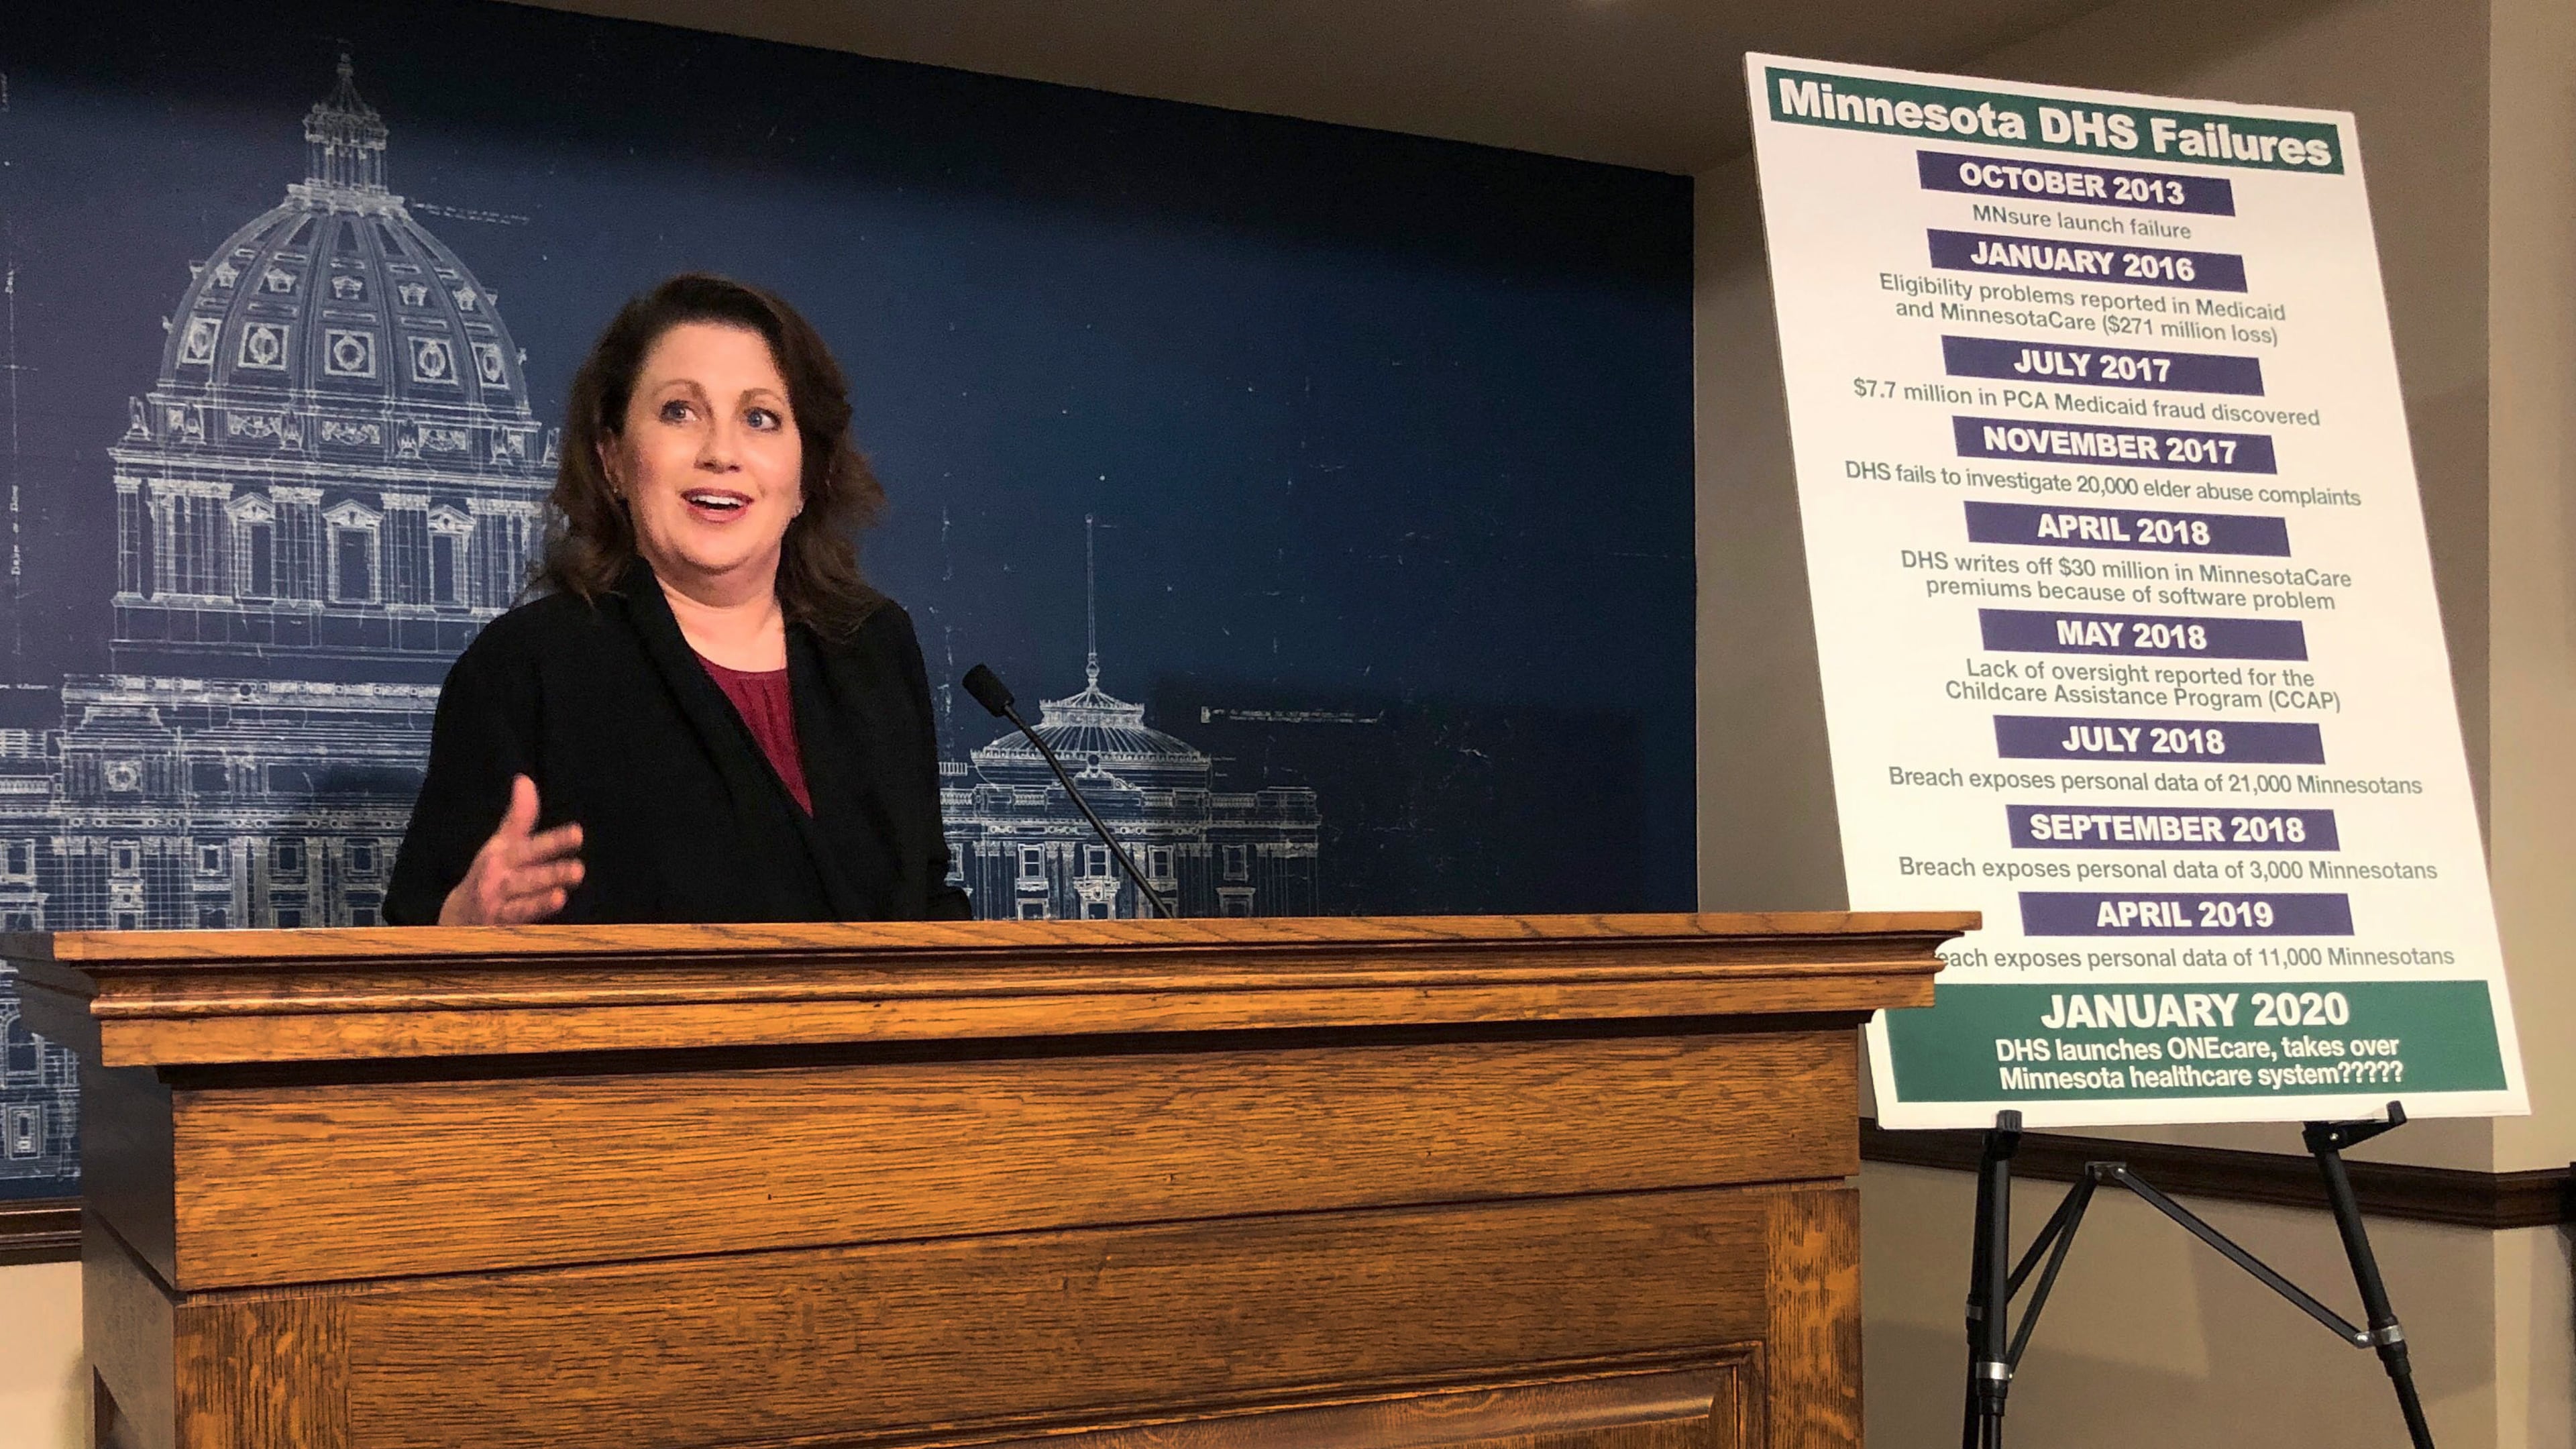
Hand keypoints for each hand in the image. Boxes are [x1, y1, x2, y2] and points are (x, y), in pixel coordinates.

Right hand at [438, 775, 585, 924]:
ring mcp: (498, 906)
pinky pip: (515, 927)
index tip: (578, 833)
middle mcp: (499, 879)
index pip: (531, 846)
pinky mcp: (497, 930)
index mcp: (503, 856)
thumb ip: (519, 816)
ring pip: (522, 904)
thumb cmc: (488, 875)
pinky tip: (549, 925)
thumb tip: (524, 779)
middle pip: (529, 876)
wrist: (456, 917)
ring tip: (562, 895)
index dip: (554, 841)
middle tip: (578, 870)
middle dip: (551, 873)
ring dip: (541, 900)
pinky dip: (528, 927)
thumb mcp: (500, 844)